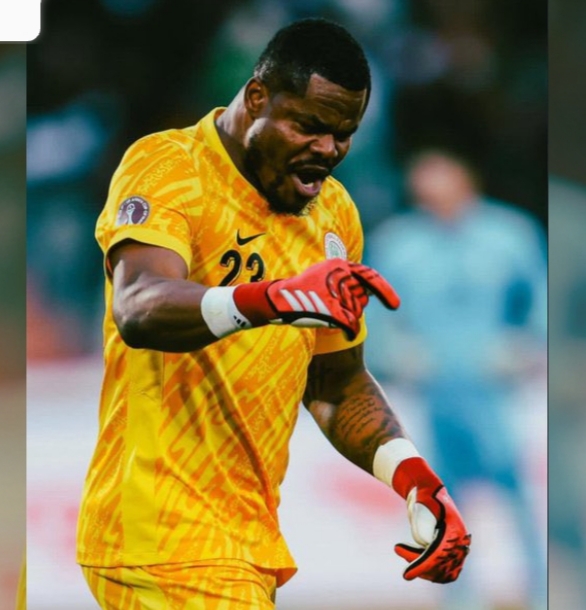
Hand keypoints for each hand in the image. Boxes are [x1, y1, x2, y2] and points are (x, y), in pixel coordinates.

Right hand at [233, 258, 399, 339]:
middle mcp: (341, 276)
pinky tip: (348, 335)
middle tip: (332, 307)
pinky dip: (351, 331)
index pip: (370, 277)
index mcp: (340, 264)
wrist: (279, 299)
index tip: (395, 305)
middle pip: (362, 298)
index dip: (386, 291)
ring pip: (356, 311)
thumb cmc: (301, 289)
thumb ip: (344, 277)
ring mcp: (336, 293)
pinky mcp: (332, 310)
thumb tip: (368, 288)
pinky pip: (351, 324)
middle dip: (354, 305)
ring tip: (326, 312)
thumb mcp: (323, 275)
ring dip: (347, 316)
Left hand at [393, 458, 470, 582]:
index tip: (406, 574)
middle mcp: (459, 542)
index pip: (438, 555)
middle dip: (418, 564)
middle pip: (440, 567)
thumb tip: (422, 543)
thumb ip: (422, 523)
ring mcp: (455, 549)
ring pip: (440, 571)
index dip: (422, 566)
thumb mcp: (421, 504)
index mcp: (455, 530)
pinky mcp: (449, 552)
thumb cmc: (424, 495)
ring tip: (401, 550)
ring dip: (421, 568)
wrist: (428, 491)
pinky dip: (426, 569)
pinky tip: (410, 555)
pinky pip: (440, 570)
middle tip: (398, 549)